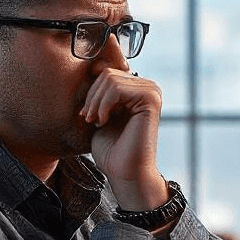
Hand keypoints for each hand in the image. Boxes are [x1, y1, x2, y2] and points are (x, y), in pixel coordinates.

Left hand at [80, 68, 168, 209]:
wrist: (124, 172)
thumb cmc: (111, 149)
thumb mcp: (100, 113)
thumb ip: (101, 92)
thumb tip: (93, 67)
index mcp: (138, 89)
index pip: (107, 72)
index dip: (92, 92)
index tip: (87, 115)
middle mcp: (148, 87)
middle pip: (107, 73)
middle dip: (92, 97)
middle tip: (88, 119)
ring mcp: (152, 91)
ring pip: (110, 78)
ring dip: (96, 102)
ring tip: (95, 122)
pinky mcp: (151, 99)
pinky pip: (116, 88)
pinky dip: (103, 105)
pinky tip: (104, 122)